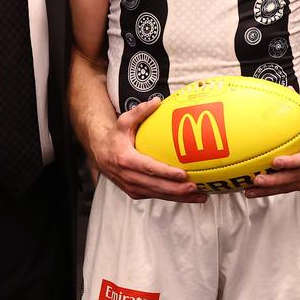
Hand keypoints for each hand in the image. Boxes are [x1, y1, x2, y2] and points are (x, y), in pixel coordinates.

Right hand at [90, 98, 204, 203]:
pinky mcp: (136, 193)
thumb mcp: (123, 121)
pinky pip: (157, 196)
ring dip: (179, 197)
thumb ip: (140, 111)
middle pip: (156, 186)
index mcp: (126, 160)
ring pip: (158, 194)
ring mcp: (132, 187)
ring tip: (200, 196)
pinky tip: (189, 196)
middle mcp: (129, 177)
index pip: (149, 168)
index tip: (182, 174)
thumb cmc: (115, 137)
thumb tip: (157, 101)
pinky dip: (173, 197)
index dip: (166, 173)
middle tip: (196, 187)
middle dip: (177, 189)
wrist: (100, 154)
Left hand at [247, 106, 299, 197]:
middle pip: (295, 178)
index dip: (291, 162)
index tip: (275, 161)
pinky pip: (293, 190)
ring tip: (252, 190)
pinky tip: (262, 191)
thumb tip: (288, 90)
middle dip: (274, 181)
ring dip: (271, 190)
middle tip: (256, 179)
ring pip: (292, 187)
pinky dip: (277, 191)